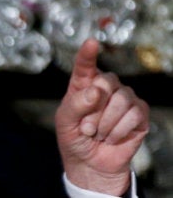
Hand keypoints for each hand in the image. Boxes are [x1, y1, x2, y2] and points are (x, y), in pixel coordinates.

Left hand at [54, 38, 148, 194]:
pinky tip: (112, 137)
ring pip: (120, 100)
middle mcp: (105, 87)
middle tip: (86, 128)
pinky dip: (119, 130)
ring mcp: (124, 97)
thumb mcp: (65, 121)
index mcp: (83, 85)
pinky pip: (133, 114)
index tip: (91, 42)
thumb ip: (76, 104)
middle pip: (105, 83)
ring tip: (98, 134)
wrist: (90, 163)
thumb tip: (96, 91)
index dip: (87, 54)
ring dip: (105, 123)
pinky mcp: (139, 112)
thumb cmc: (74, 138)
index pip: (85, 66)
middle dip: (94, 110)